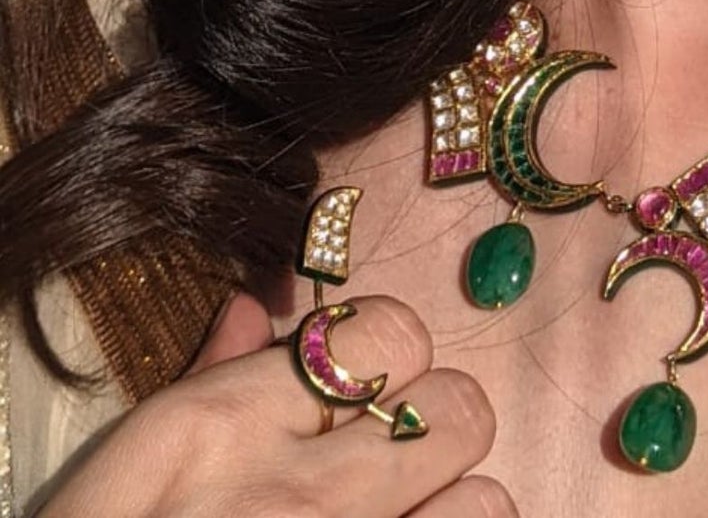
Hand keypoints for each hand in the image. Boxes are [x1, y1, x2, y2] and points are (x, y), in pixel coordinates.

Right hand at [38, 292, 513, 516]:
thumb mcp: (122, 478)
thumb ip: (203, 382)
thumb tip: (256, 311)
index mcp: (225, 431)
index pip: (392, 333)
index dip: (385, 358)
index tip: (357, 392)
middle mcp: (304, 498)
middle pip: (459, 409)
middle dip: (430, 430)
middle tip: (383, 465)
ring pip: (485, 503)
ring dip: (447, 513)